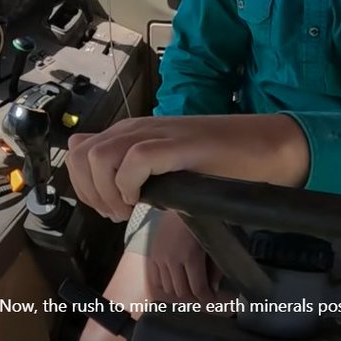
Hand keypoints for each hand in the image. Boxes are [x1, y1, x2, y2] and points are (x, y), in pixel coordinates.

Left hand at [65, 114, 309, 222]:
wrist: (261, 147)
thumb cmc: (216, 160)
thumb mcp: (163, 166)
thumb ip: (129, 167)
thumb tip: (94, 174)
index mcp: (132, 132)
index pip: (78, 151)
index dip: (83, 185)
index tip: (109, 207)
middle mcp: (137, 128)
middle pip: (81, 155)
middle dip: (90, 193)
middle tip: (119, 212)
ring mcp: (157, 133)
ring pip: (101, 157)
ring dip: (108, 192)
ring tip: (131, 208)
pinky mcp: (178, 144)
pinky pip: (136, 161)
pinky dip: (131, 186)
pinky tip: (147, 199)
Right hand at [146, 210, 219, 302]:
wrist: (179, 204)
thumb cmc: (200, 221)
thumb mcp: (212, 243)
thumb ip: (214, 268)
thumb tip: (213, 288)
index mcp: (190, 256)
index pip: (197, 288)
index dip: (207, 299)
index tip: (212, 300)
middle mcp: (172, 259)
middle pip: (182, 292)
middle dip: (195, 297)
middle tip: (203, 295)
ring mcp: (159, 258)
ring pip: (168, 289)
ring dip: (180, 293)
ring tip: (190, 289)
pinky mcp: (152, 255)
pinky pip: (155, 280)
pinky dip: (165, 286)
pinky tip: (174, 283)